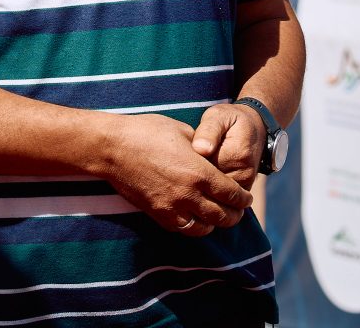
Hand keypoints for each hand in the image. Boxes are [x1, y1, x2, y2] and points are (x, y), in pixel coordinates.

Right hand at [100, 112, 253, 235]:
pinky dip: (195, 227)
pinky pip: (184, 229)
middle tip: (239, 211)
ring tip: (219, 216)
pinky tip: (197, 219)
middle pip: (223, 215)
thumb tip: (211, 154)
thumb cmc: (146, 132)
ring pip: (205, 227)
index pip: (231, 193)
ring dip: (216, 223)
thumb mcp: (181, 130)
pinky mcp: (158, 214)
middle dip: (235, 214)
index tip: (246, 198)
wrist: (113, 148)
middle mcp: (189, 194)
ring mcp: (172, 207)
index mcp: (199, 172)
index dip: (242, 198)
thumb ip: (201, 146)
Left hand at [191, 103, 265, 189]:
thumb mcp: (218, 116)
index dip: (191, 162)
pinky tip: (208, 172)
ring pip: (216, 192)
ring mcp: (246, 183)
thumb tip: (200, 149)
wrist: (255, 126)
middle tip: (189, 159)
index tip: (185, 152)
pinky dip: (214, 186)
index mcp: (237, 154)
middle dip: (197, 174)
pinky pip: (224, 194)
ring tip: (198, 164)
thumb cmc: (231, 119)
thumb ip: (208, 130)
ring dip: (205, 181)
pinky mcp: (244, 188)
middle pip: (211, 183)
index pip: (206, 168)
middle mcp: (244, 173)